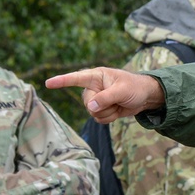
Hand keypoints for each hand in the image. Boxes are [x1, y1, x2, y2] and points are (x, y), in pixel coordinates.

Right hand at [45, 68, 164, 123]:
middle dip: (102, 105)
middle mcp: (94, 87)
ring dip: (107, 112)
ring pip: (92, 113)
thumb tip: (90, 107)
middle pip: (87, 103)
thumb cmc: (135, 87)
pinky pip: (98, 119)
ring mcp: (97, 99)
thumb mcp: (122, 90)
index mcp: (96, 76)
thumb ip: (106, 98)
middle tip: (117, 99)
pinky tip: (117, 111)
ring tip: (118, 104)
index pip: (76, 78)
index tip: (48, 83)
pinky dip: (109, 118)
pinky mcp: (102, 109)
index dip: (62, 81)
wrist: (146, 97)